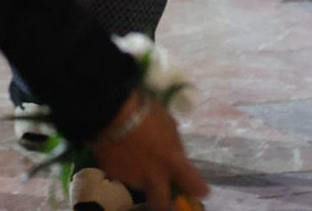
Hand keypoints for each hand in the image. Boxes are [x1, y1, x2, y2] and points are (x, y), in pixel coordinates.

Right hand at [92, 95, 209, 204]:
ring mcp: (132, 178)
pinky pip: (123, 174)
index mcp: (172, 162)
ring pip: (141, 185)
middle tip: (163, 192)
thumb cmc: (146, 113)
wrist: (111, 110)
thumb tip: (177, 157)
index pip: (195, 186)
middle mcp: (153, 176)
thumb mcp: (170, 126)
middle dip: (165, 203)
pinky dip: (125, 167)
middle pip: (162, 204)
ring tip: (135, 155)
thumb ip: (175, 147)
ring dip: (142, 175)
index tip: (199, 189)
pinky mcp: (114, 174)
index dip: (199, 190)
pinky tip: (121, 151)